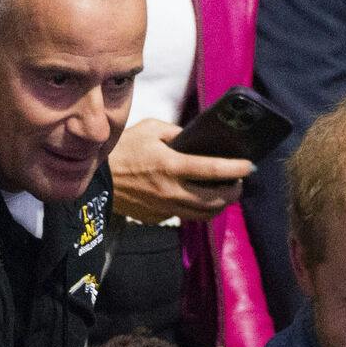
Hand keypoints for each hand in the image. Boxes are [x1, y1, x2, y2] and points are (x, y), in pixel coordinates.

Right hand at [108, 119, 253, 223]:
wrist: (96, 178)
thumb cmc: (122, 149)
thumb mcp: (149, 129)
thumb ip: (176, 132)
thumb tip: (195, 139)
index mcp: (171, 165)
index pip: (213, 169)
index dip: (236, 168)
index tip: (250, 165)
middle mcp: (171, 190)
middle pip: (215, 200)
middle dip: (234, 192)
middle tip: (240, 182)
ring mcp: (165, 207)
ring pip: (204, 214)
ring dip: (220, 204)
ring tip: (225, 193)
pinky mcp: (157, 217)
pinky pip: (185, 216)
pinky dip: (197, 209)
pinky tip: (199, 198)